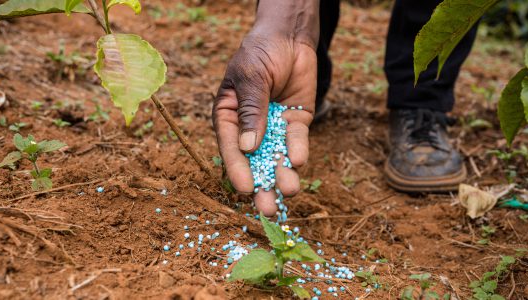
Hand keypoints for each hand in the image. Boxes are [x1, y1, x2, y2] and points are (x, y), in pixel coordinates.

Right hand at [213, 0, 318, 216]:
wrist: (289, 37)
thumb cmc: (260, 53)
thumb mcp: (251, 78)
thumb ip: (250, 110)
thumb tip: (248, 147)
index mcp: (228, 117)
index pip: (230, 147)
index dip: (238, 169)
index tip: (246, 189)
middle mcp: (250, 128)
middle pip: (254, 162)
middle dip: (263, 186)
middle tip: (269, 209)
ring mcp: (273, 128)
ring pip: (277, 157)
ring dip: (282, 175)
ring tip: (290, 190)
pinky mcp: (295, 124)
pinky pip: (296, 141)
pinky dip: (298, 151)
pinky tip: (298, 161)